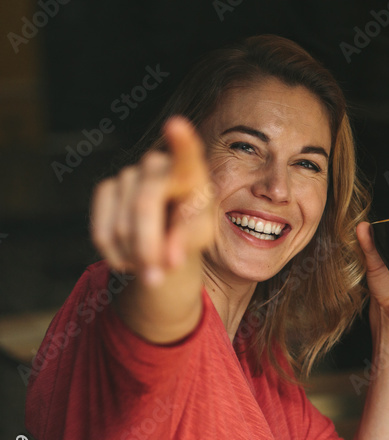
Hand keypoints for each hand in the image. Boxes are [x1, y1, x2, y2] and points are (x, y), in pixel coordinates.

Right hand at [90, 116, 215, 285]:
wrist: (166, 231)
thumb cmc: (190, 229)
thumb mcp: (199, 237)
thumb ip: (186, 244)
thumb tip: (168, 262)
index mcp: (191, 173)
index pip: (186, 156)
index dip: (180, 142)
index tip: (176, 124)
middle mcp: (157, 166)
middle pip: (144, 205)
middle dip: (148, 247)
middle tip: (156, 278)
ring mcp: (129, 174)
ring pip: (122, 226)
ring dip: (135, 258)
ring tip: (151, 267)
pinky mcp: (106, 189)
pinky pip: (103, 232)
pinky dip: (117, 256)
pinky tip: (130, 260)